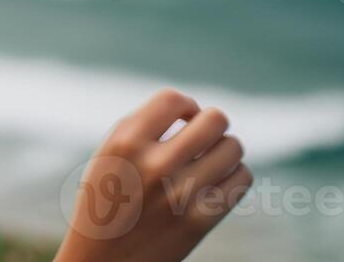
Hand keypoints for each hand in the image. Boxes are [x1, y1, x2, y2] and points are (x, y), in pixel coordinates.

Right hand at [55, 89, 251, 261]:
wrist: (103, 261)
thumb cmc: (106, 199)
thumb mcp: (109, 154)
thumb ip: (145, 127)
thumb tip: (196, 112)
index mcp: (125, 143)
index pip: (173, 98)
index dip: (185, 105)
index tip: (181, 119)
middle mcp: (155, 165)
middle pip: (215, 120)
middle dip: (211, 124)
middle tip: (200, 138)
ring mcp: (181, 194)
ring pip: (233, 147)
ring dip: (224, 149)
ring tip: (208, 161)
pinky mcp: (201, 220)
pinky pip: (241, 179)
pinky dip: (233, 175)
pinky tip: (215, 182)